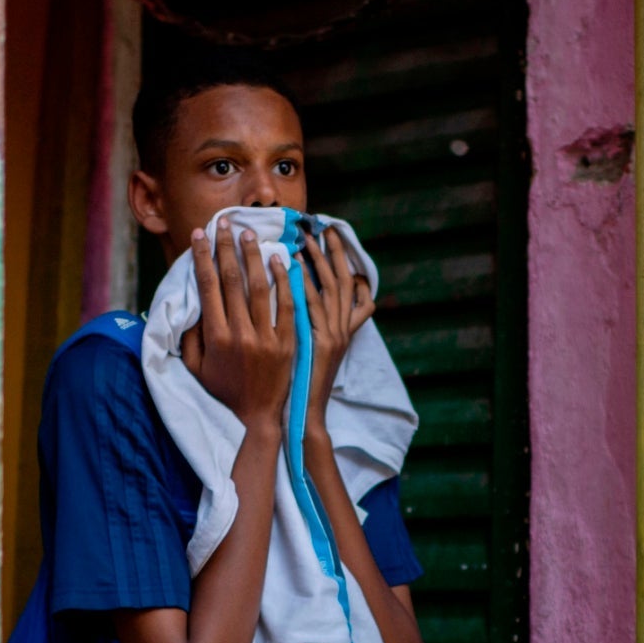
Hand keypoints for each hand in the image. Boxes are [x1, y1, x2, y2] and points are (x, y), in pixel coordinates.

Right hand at [182, 223, 294, 429]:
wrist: (256, 419)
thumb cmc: (222, 392)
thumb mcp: (196, 368)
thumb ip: (190, 336)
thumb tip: (192, 303)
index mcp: (215, 338)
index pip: (208, 287)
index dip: (203, 257)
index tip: (199, 235)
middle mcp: (240, 334)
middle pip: (232, 281)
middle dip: (227, 248)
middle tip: (225, 223)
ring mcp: (266, 339)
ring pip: (260, 288)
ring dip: (254, 257)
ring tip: (250, 235)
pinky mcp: (287, 343)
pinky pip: (287, 306)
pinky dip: (284, 282)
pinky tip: (280, 261)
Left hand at [297, 228, 373, 437]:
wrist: (306, 416)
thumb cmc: (302, 386)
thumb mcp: (314, 352)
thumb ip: (313, 326)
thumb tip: (301, 298)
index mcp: (343, 330)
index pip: (352, 289)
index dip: (344, 263)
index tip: (331, 240)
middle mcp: (344, 330)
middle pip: (345, 281)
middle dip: (335, 252)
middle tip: (322, 227)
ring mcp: (336, 336)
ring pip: (332, 289)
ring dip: (319, 260)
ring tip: (305, 238)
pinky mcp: (323, 344)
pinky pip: (313, 307)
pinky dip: (304, 284)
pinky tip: (290, 266)